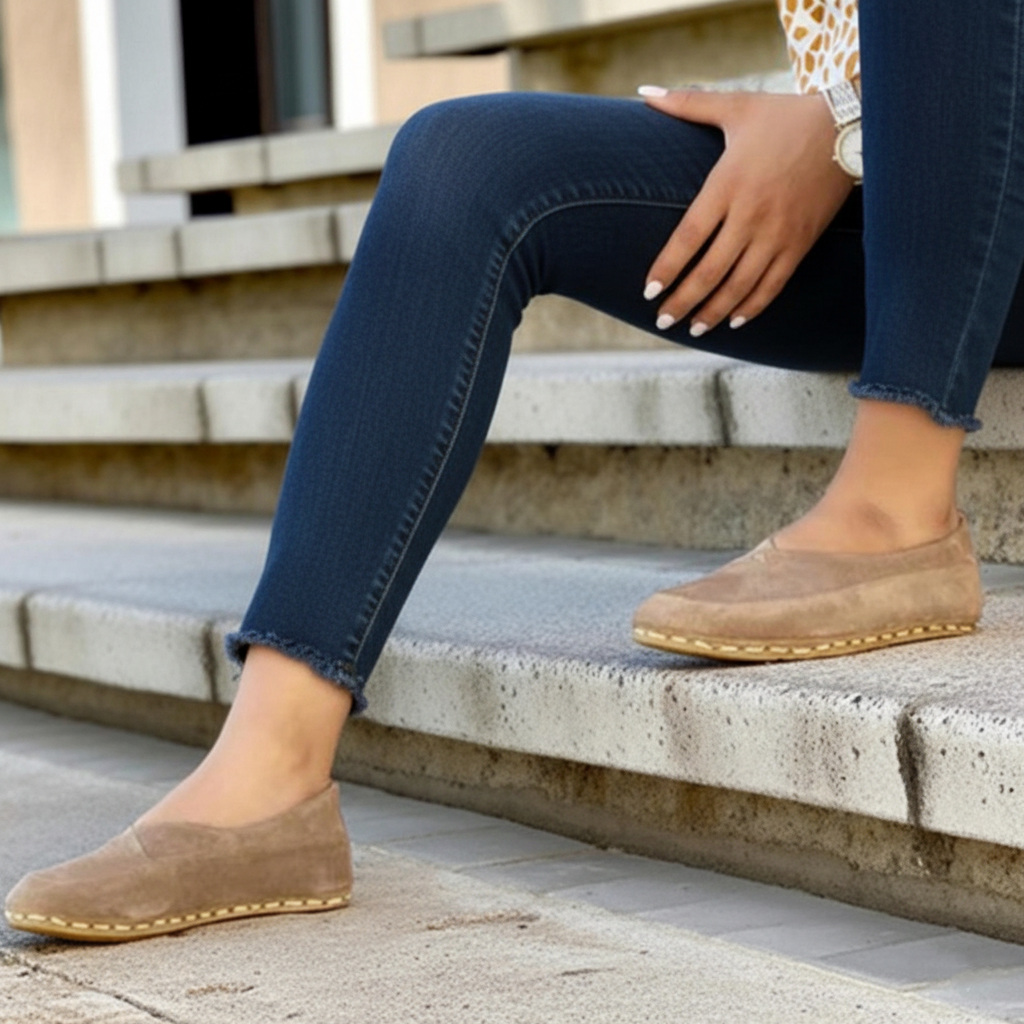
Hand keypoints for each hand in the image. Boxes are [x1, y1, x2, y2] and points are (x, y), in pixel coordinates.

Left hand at [639, 86, 854, 335]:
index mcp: (728, 185)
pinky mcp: (801, 243)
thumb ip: (687, 104)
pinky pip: (773, 285)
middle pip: (709, 271)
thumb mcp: (735, 108)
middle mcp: (752, 215)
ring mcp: (778, 233)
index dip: (667, 268)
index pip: (688, 238)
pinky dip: (753, 307)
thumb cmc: (784, 117)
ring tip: (693, 328)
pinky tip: (735, 322)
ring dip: (714, 312)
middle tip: (662, 321)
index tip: (649, 292)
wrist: (846, 125)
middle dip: (683, 301)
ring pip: (740, 285)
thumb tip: (644, 95)